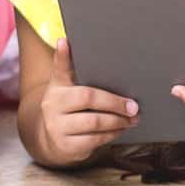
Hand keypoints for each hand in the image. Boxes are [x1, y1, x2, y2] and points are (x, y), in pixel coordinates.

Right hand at [34, 39, 138, 166]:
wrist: (51, 140)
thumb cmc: (68, 111)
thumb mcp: (67, 92)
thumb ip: (74, 75)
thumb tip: (79, 48)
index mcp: (55, 87)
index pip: (59, 69)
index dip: (62, 55)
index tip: (65, 40)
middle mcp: (52, 104)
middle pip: (87, 97)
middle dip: (114, 102)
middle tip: (133, 106)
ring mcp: (56, 125)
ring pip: (95, 121)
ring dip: (118, 120)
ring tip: (132, 119)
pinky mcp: (66, 145)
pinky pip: (96, 139)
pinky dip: (112, 134)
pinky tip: (120, 129)